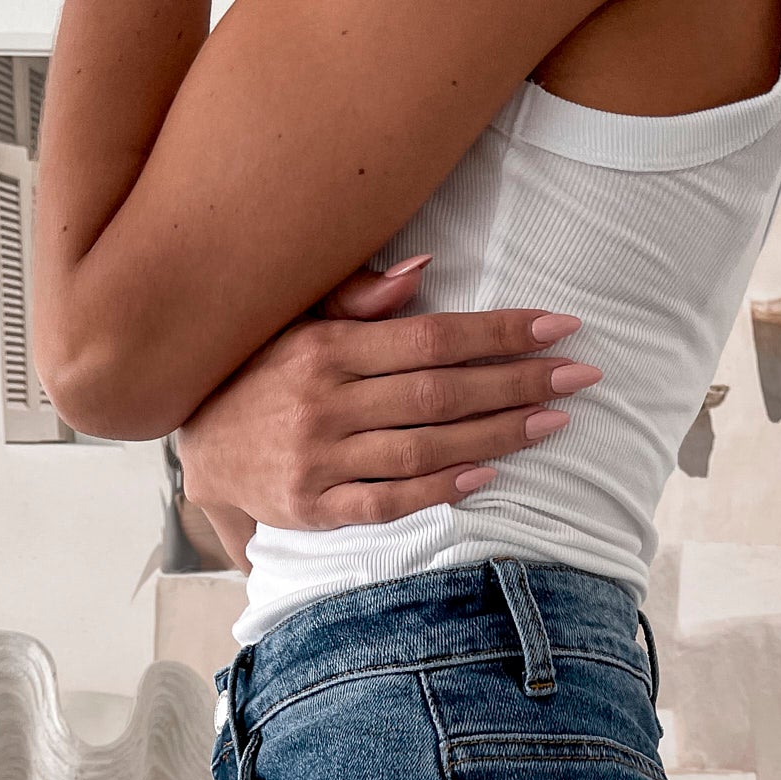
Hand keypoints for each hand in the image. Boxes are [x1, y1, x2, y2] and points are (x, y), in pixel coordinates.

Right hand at [176, 256, 600, 538]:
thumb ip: (357, 297)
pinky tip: (488, 476)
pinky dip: (439, 490)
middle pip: (441, 393)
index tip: (560, 328)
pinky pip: (388, 501)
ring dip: (496, 436)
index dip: (500, 333)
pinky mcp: (313, 508)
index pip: (432, 338)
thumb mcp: (296, 320)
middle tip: (582, 377)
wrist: (198, 448)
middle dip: (518, 383)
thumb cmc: (260, 374)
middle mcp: (324, 401)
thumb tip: (424, 268)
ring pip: (424, 448)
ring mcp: (319, 459)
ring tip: (553, 423)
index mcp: (326, 346)